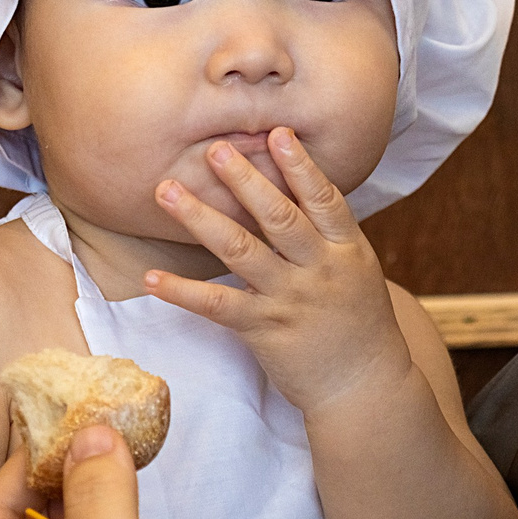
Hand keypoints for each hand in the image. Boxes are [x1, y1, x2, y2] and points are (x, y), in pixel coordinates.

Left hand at [145, 127, 413, 416]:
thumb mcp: (358, 268)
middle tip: (214, 149)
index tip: (277, 133)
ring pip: (240, 251)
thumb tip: (298, 183)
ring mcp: (290, 299)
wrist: (364, 385)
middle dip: (245, 180)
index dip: (300, 166)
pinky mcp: (263, 330)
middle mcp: (319, 269)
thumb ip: (328, 231)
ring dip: (200, 218)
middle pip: (278, 216)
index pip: (323, 199)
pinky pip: (216, 306)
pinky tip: (153, 277)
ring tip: (168, 191)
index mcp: (346, 249)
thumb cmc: (358, 321)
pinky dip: (182, 291)